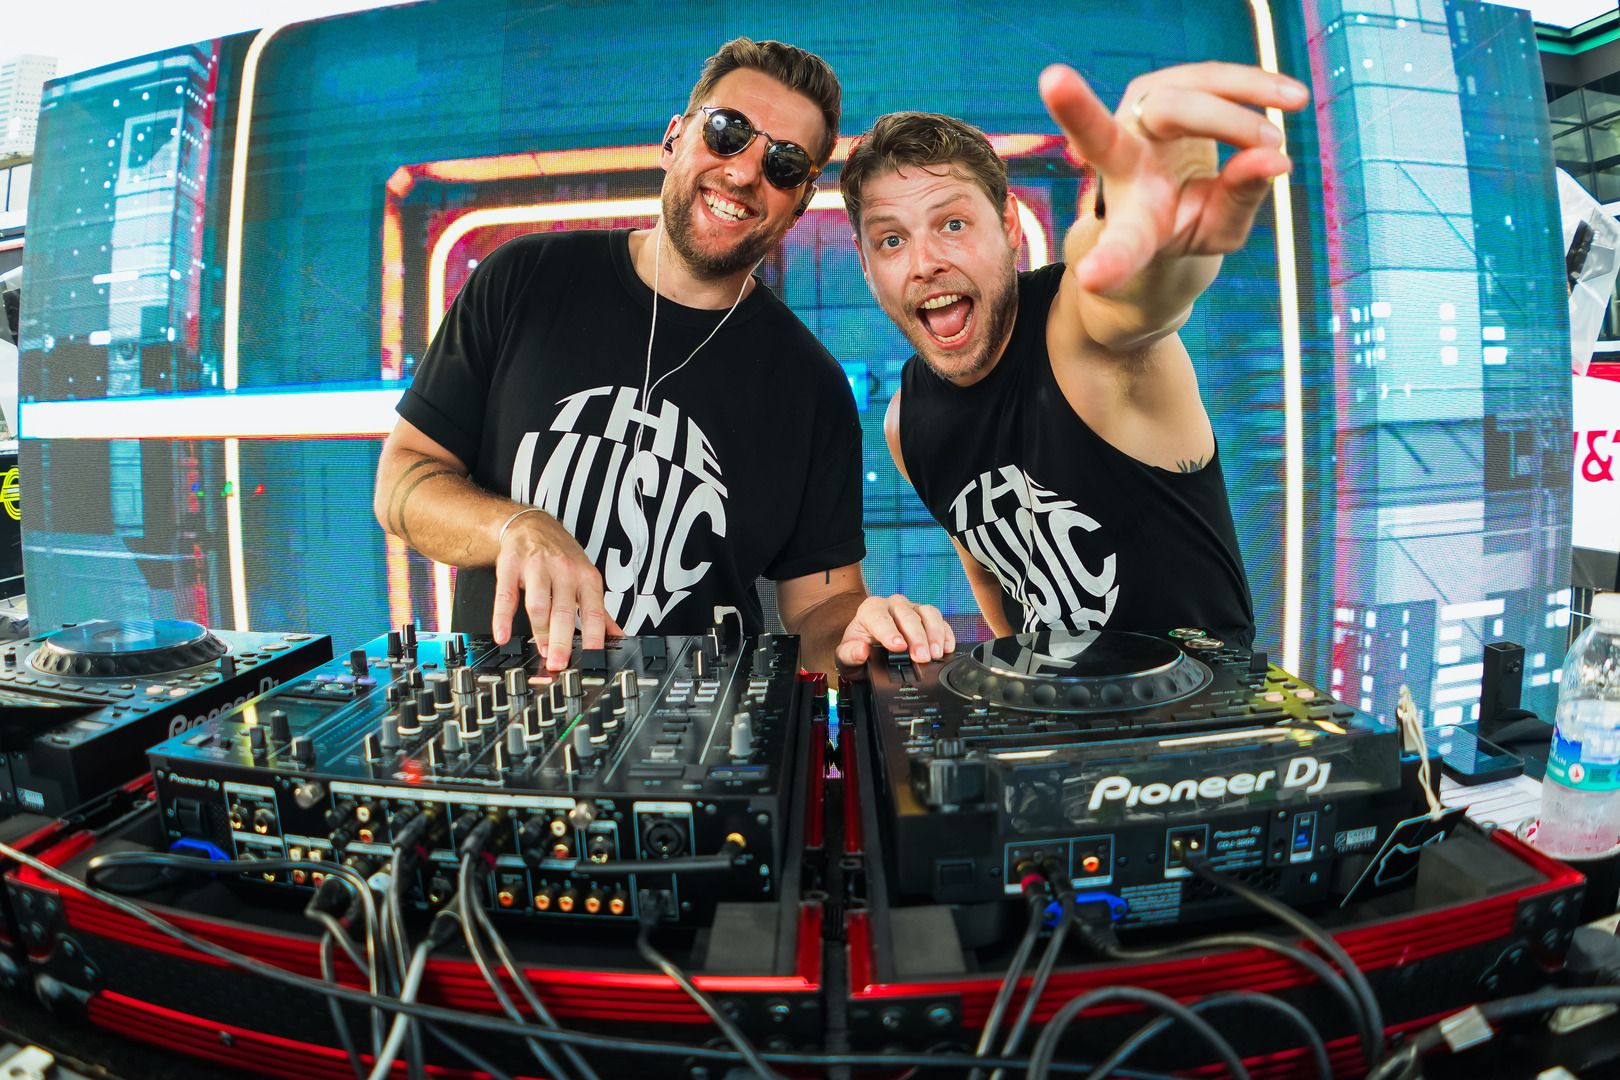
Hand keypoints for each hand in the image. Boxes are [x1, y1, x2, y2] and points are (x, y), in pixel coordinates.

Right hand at [491, 510, 623, 669]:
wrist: (532, 525)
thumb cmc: (562, 556)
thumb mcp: (586, 578)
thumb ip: (599, 611)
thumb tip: (617, 637)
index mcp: (586, 577)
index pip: (593, 610)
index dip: (594, 635)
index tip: (592, 656)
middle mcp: (563, 571)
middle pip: (563, 611)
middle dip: (561, 640)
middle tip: (559, 662)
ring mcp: (536, 568)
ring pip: (538, 605)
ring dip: (539, 631)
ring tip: (541, 651)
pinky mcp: (511, 567)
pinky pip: (506, 596)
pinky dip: (502, 618)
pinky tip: (503, 634)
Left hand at [835, 594, 955, 668]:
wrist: (869, 649)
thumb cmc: (859, 649)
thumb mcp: (846, 656)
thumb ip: (850, 654)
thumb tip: (861, 651)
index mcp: (871, 610)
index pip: (880, 617)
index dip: (890, 632)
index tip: (898, 647)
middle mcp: (893, 605)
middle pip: (907, 615)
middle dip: (916, 637)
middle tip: (921, 657)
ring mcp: (912, 609)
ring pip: (927, 613)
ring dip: (934, 634)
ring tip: (935, 654)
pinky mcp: (927, 617)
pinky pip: (940, 620)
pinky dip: (946, 634)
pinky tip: (947, 648)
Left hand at [1039, 61, 1308, 294]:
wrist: (1162, 196)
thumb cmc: (1184, 223)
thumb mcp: (1216, 231)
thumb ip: (1238, 202)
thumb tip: (1275, 160)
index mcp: (1132, 222)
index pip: (1119, 244)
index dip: (1110, 261)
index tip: (1092, 279)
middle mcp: (1119, 162)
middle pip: (1165, 115)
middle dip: (1222, 122)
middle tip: (1274, 141)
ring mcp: (1133, 116)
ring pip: (1187, 88)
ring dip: (1244, 94)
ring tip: (1296, 102)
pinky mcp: (1157, 89)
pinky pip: (1207, 78)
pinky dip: (1250, 83)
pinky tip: (1291, 95)